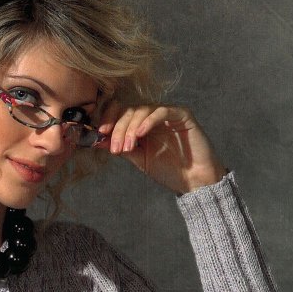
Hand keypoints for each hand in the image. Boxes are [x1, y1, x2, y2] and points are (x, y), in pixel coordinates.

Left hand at [95, 102, 227, 194]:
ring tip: (128, 146)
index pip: (121, 112)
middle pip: (129, 111)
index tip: (100, 134)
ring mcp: (167, 113)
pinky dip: (149, 121)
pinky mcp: (181, 114)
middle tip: (116, 148)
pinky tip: (141, 134)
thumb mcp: (140, 160)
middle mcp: (153, 116)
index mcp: (142, 124)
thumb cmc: (170, 171)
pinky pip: (162, 111)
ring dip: (131, 128)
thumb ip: (122, 149)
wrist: (194, 180)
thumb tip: (98, 141)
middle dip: (119, 129)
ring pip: (143, 110)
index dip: (109, 120)